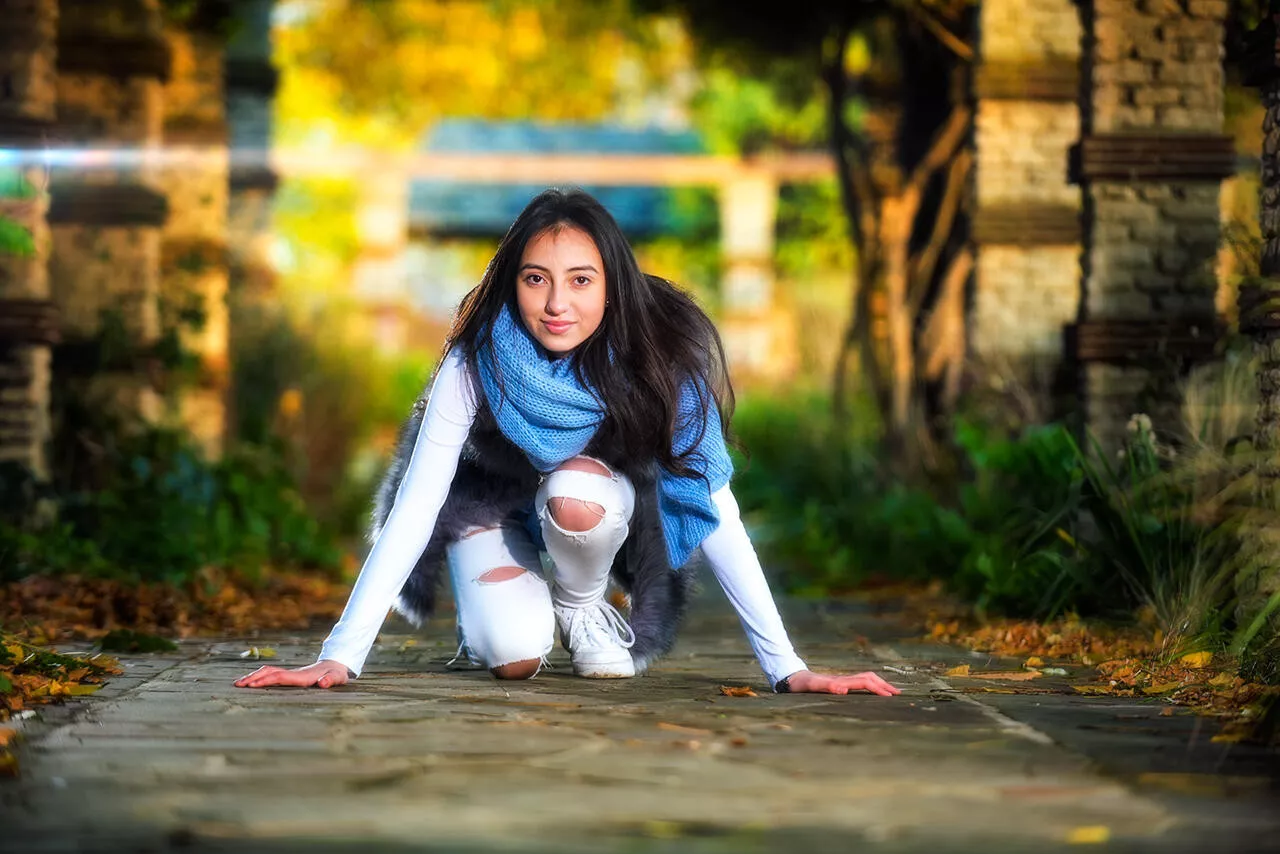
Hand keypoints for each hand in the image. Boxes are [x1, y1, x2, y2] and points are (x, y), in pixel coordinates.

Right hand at [234, 659, 350, 688]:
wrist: (337, 664)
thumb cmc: (337, 674)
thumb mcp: (337, 678)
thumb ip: (330, 680)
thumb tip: (323, 683)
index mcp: (302, 676)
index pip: (280, 677)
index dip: (266, 680)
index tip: (252, 685)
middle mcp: (294, 673)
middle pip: (270, 673)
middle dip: (253, 678)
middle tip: (237, 684)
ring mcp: (291, 673)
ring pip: (269, 672)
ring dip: (254, 676)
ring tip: (239, 683)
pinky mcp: (291, 676)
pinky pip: (272, 675)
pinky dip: (260, 677)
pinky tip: (252, 682)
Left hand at [783, 669, 900, 696]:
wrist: (792, 678)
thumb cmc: (802, 684)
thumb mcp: (812, 686)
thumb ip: (827, 686)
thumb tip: (844, 689)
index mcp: (841, 680)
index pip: (865, 682)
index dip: (878, 688)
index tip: (891, 697)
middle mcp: (844, 679)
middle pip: (869, 678)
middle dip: (884, 685)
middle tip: (898, 694)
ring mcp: (842, 680)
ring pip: (865, 679)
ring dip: (879, 684)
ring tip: (890, 692)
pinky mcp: (839, 683)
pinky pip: (859, 683)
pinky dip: (870, 686)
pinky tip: (871, 692)